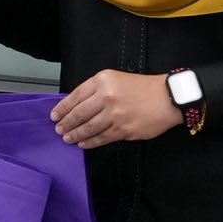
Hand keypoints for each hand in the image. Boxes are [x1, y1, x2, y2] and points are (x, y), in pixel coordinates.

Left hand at [52, 71, 183, 148]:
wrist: (168, 97)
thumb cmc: (142, 87)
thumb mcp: (115, 78)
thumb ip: (96, 89)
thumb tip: (76, 105)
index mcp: (103, 81)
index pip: (76, 96)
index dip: (63, 108)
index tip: (54, 115)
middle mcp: (107, 97)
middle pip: (79, 114)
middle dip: (66, 123)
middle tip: (59, 129)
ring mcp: (115, 115)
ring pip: (89, 128)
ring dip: (75, 134)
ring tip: (67, 138)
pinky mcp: (124, 130)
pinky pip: (102, 138)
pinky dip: (90, 142)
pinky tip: (83, 143)